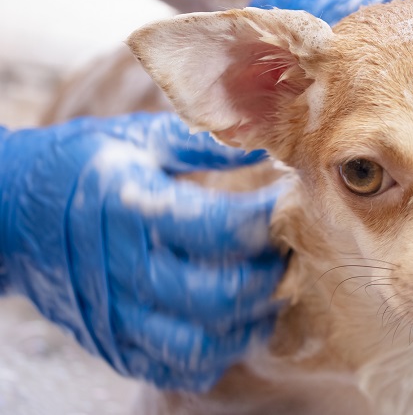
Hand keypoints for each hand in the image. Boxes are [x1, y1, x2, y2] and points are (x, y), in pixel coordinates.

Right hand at [0, 113, 285, 390]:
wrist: (11, 214)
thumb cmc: (82, 167)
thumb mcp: (137, 139)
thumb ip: (201, 145)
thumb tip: (263, 145)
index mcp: (132, 210)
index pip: (222, 229)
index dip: (269, 220)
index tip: (289, 203)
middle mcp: (124, 270)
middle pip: (220, 296)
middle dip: (270, 276)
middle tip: (286, 253)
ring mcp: (116, 315)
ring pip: (203, 343)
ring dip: (249, 323)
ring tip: (267, 293)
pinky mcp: (114, 343)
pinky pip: (177, 368)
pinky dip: (216, 353)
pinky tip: (231, 322)